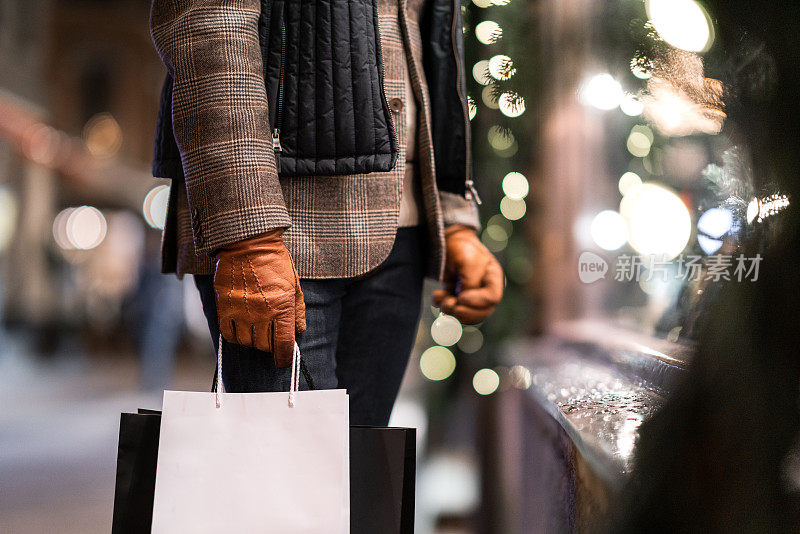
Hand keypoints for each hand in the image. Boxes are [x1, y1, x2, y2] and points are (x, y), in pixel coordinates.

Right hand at [213, 229, 305, 367]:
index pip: (283, 344)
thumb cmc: (275, 262)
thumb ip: (297, 310)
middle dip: (269, 346)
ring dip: (252, 341)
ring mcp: (242, 311)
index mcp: (283, 307)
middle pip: (264, 346)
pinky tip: (240, 329)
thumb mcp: (294, 284)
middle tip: (270, 338)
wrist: (248, 243)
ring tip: (255, 331)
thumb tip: (299, 331)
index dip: (284, 357)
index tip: (283, 361)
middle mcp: (262, 313)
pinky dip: (235, 336)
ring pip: (246, 342)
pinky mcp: (225, 307)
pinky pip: (228, 333)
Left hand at [433, 225, 502, 323]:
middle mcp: (484, 289)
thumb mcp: (467, 260)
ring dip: (453, 312)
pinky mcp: (457, 296)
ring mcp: (471, 294)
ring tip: (442, 300)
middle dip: (465, 312)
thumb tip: (464, 300)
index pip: (493, 298)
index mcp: (493, 278)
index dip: (478, 302)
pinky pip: (453, 310)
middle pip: (482, 312)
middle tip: (450, 305)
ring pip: (468, 315)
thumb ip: (470, 281)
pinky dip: (443, 306)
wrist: (445, 241)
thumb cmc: (460, 247)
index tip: (461, 297)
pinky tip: (438, 295)